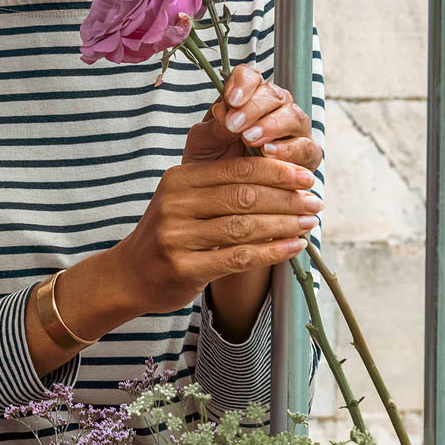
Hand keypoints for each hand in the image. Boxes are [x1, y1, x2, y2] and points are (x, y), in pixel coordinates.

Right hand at [113, 156, 321, 314]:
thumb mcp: (184, 199)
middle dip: (286, 198)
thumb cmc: (169, 233)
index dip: (277, 172)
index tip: (305, 177)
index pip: (236, 170)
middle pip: (243, 196)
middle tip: (314, 202)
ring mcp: (176, 237)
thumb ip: (221, 184)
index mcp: (178, 180)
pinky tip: (293, 247)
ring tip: (308, 223)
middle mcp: (174, 204)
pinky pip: (239, 257)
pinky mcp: (184, 267)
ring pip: (244, 227)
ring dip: (284, 225)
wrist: (130, 274)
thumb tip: (281, 173)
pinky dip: (272, 252)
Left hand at [184, 63, 321, 170]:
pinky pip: (306, 147)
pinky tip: (269, 153)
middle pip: (274, 94)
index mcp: (247, 98)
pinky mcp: (307, 154)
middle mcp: (274, 109)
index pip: (251, 76)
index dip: (243, 83)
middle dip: (253, 108)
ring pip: (293, 116)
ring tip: (250, 138)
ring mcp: (294, 130)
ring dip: (271, 126)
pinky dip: (288, 149)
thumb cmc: (211, 161)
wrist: (222, 194)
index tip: (231, 99)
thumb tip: (225, 112)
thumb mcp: (203, 143)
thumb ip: (213, 126)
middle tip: (234, 125)